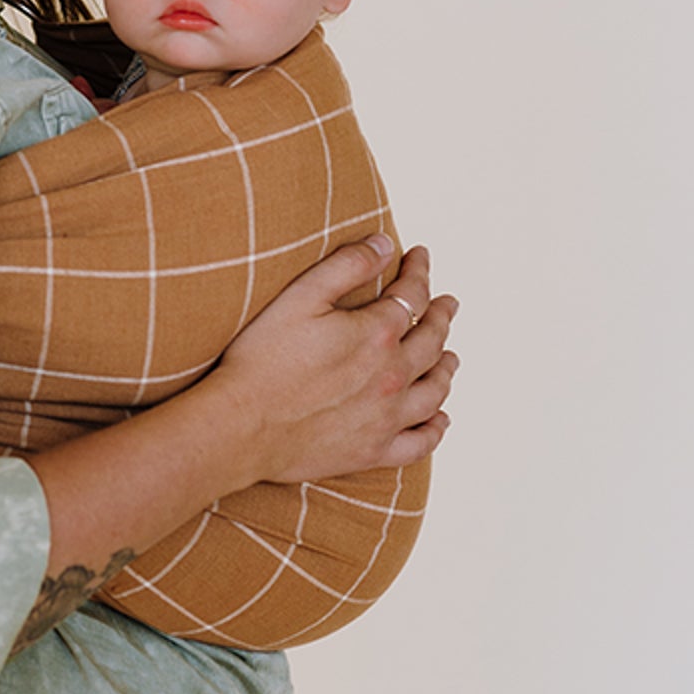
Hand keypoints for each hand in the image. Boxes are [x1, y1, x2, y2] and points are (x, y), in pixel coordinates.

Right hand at [211, 238, 457, 482]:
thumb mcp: (299, 297)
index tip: (419, 256)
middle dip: (442, 315)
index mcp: (376, 334)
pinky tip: (440, 419)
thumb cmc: (262, 361)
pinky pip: (420, 442)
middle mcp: (392, 375)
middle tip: (448, 304)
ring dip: (447, 369)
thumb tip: (383, 243)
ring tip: (451, 358)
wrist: (241, 426)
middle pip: (432, 340)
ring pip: (435, 390)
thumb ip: (346, 266)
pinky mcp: (372, 451)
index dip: (419, 271)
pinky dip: (436, 429)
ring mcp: (386, 417)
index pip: (412, 294)